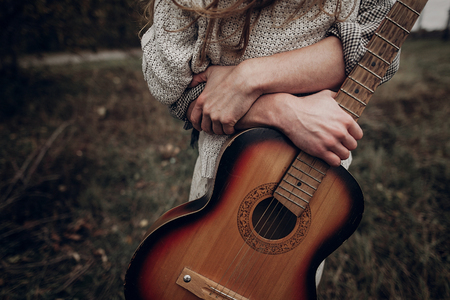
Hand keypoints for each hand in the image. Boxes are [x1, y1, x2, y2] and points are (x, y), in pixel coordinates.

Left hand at [187, 65, 261, 134]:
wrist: (246, 80)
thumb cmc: (231, 74)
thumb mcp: (211, 72)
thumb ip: (199, 77)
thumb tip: (190, 83)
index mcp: (201, 101)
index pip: (194, 118)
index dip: (197, 125)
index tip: (201, 127)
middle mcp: (207, 110)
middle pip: (205, 127)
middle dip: (211, 129)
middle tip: (217, 127)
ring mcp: (217, 116)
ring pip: (217, 131)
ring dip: (221, 130)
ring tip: (226, 126)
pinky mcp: (227, 120)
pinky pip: (227, 131)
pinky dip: (230, 130)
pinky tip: (233, 126)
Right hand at [236, 90, 362, 166]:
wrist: (289, 113)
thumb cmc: (307, 103)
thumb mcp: (325, 95)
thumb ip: (338, 96)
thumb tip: (341, 94)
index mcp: (345, 119)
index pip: (358, 134)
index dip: (351, 136)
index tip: (344, 136)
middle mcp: (340, 131)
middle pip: (352, 146)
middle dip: (345, 145)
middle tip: (337, 143)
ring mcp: (330, 142)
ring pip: (345, 155)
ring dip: (339, 153)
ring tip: (332, 150)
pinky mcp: (320, 151)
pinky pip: (335, 162)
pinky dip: (333, 161)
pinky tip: (328, 156)